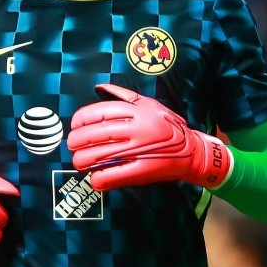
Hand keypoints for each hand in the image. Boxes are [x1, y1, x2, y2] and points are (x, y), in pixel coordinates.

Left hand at [67, 83, 231, 191]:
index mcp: (137, 110)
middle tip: (73, 146)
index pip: (98, 112)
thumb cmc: (168, 127)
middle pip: (93, 134)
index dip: (80, 120)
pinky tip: (96, 178)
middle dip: (76, 142)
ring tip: (80, 162)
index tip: (74, 126)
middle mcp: (137, 128)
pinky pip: (111, 176)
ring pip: (97, 156)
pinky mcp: (142, 171)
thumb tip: (99, 87)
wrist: (193, 152)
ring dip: (82, 161)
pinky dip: (98, 179)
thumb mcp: (149, 104)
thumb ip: (124, 95)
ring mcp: (139, 150)